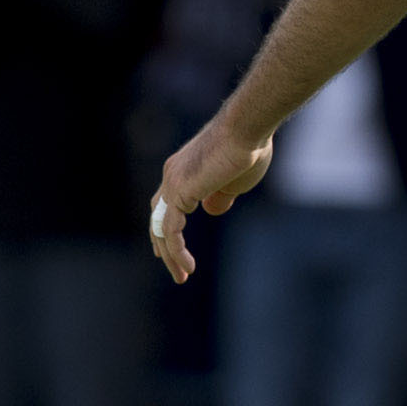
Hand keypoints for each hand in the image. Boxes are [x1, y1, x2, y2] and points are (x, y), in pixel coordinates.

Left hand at [149, 116, 275, 282]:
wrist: (247, 128)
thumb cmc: (248, 148)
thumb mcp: (235, 180)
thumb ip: (221, 196)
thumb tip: (212, 210)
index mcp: (182, 169)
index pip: (166, 202)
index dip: (167, 227)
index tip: (172, 249)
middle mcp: (172, 175)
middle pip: (158, 217)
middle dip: (163, 246)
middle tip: (172, 268)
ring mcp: (173, 183)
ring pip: (161, 229)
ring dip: (171, 256)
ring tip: (182, 276)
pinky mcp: (179, 193)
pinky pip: (170, 231)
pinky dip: (177, 251)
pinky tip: (188, 266)